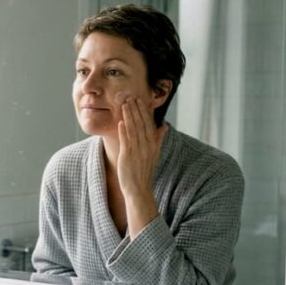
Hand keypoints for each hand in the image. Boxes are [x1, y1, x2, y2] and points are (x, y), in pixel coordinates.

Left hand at [115, 94, 166, 236]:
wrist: (139, 189)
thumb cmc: (143, 171)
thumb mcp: (154, 154)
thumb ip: (158, 139)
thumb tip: (164, 126)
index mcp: (153, 144)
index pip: (149, 123)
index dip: (145, 110)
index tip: (141, 98)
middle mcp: (147, 146)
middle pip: (142, 123)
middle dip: (137, 109)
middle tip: (132, 95)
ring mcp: (138, 151)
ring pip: (134, 130)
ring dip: (130, 116)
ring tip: (125, 103)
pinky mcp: (128, 157)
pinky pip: (127, 142)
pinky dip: (124, 131)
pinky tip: (121, 122)